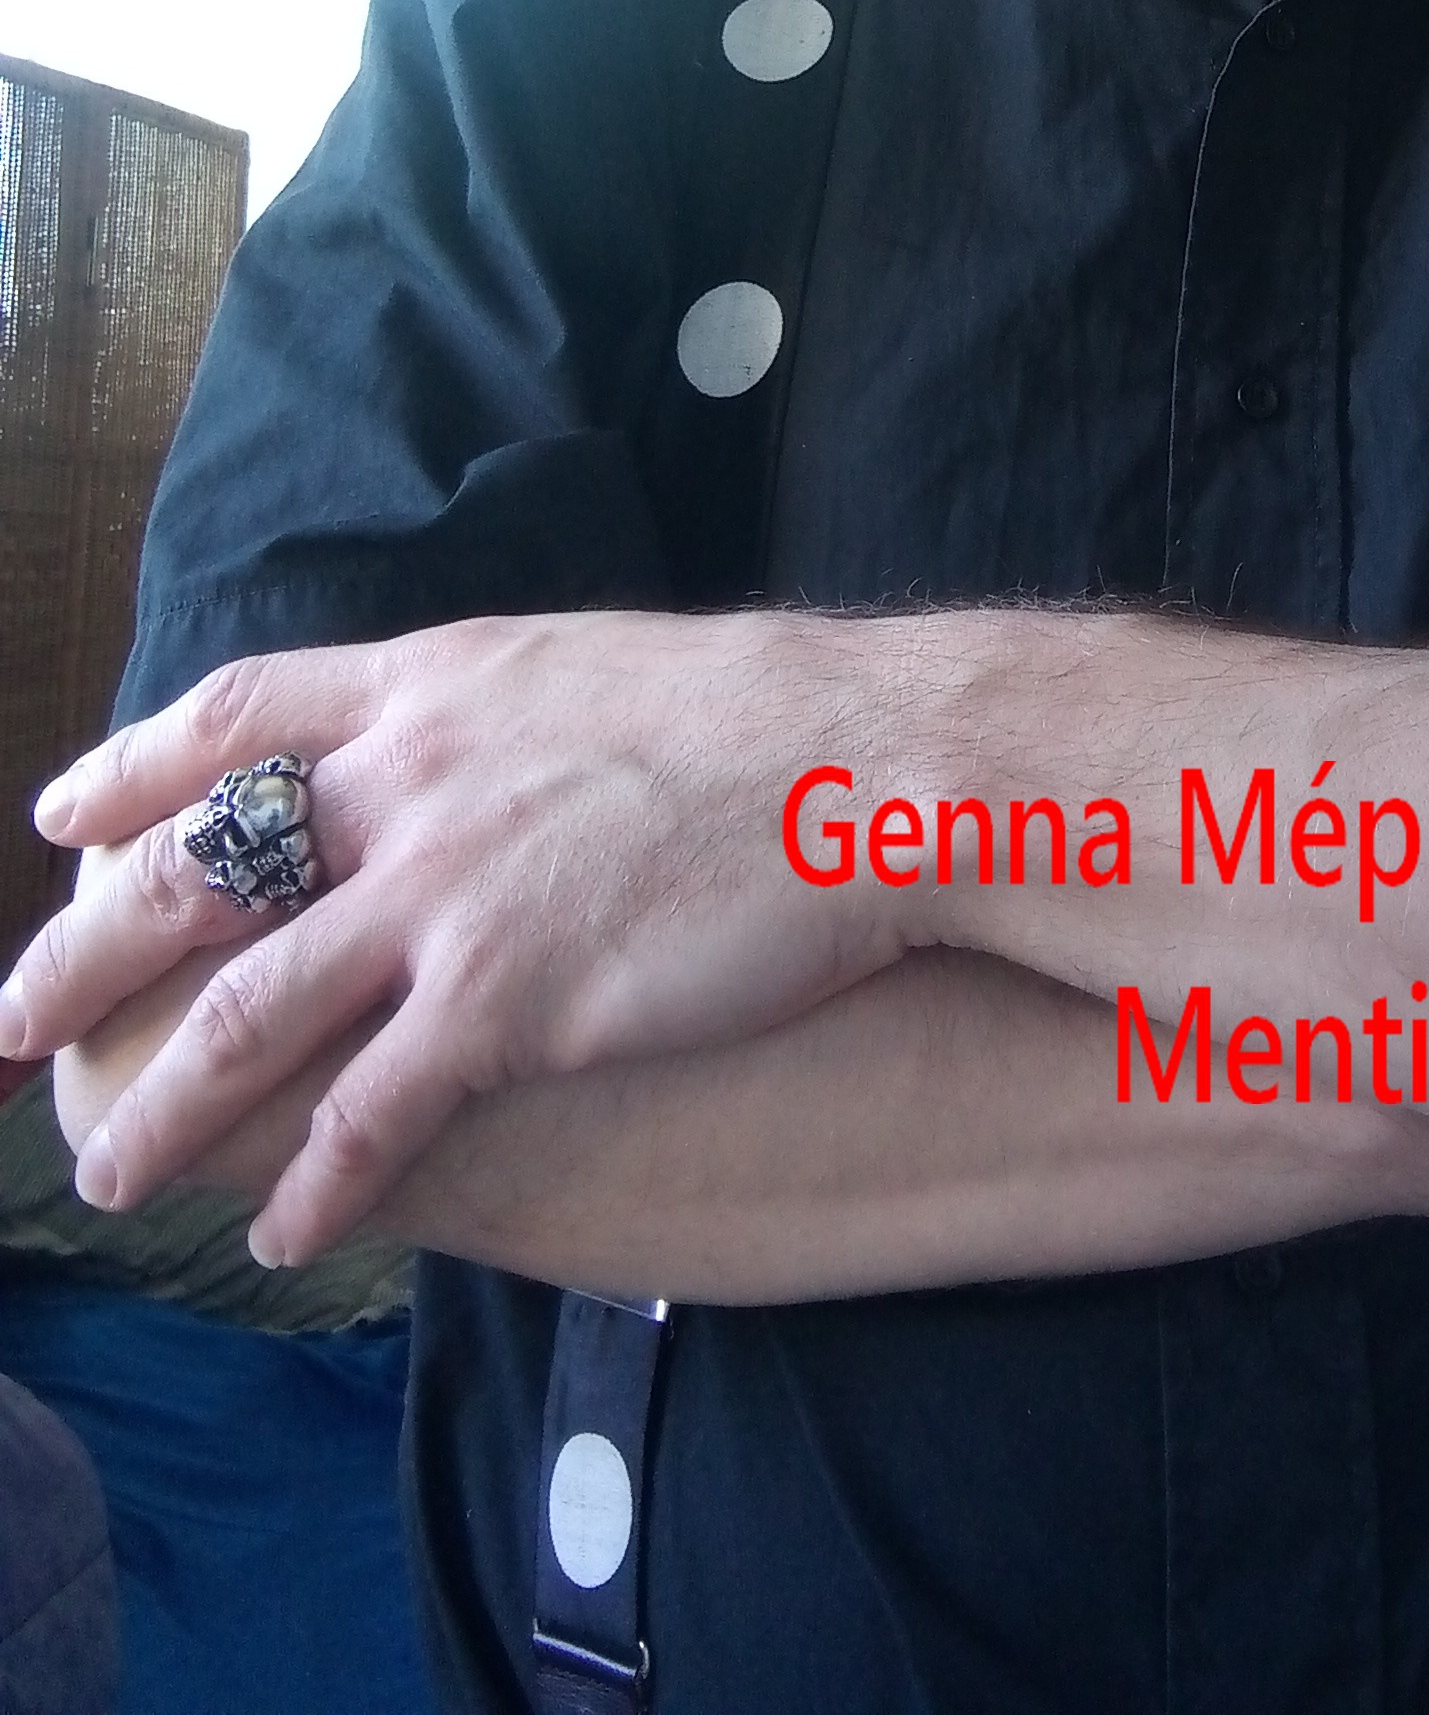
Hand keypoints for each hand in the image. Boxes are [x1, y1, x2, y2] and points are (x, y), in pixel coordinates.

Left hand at [1, 612, 936, 1262]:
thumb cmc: (761, 719)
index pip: (237, 715)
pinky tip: (283, 1239)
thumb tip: (460, 745)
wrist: (862, 766)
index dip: (136, 768)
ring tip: (113, 1176)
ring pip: (248, 1015)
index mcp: (434, 686)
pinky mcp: (506, 1003)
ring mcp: (449, 896)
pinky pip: (369, 1115)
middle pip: (196, 873)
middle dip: (84, 960)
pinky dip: (310, 1188)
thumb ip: (491, 715)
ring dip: (165, 1108)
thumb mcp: (590, 671)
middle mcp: (410, 783)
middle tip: (12, 1030)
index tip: (65, 815)